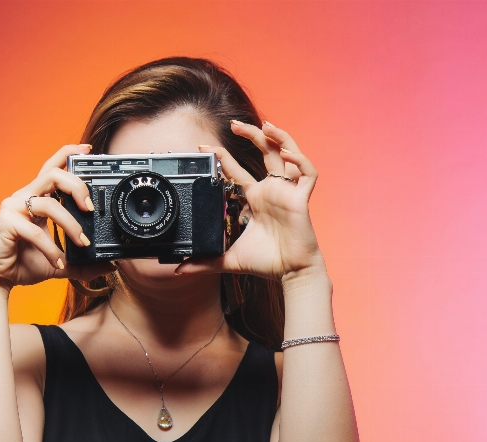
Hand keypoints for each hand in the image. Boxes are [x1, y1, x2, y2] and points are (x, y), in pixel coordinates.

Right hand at [0, 144, 113, 289]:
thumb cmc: (24, 263)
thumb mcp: (62, 263)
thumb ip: (83, 263)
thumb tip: (108, 266)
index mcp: (37, 198)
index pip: (53, 168)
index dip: (68, 154)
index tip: (89, 151)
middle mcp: (25, 197)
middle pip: (54, 175)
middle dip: (77, 187)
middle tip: (90, 209)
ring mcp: (13, 208)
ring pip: (49, 204)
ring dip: (70, 225)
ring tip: (82, 244)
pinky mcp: (5, 223)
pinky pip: (35, 232)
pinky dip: (51, 249)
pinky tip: (58, 262)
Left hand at [176, 121, 323, 280]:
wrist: (290, 273)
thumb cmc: (265, 263)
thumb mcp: (227, 260)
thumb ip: (204, 262)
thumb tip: (179, 270)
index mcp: (255, 199)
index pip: (238, 170)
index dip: (224, 156)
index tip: (206, 147)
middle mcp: (270, 191)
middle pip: (264, 153)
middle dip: (251, 135)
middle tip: (234, 123)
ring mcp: (286, 192)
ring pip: (286, 154)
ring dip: (278, 137)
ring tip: (266, 125)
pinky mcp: (301, 198)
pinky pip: (307, 173)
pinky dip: (299, 161)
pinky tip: (287, 155)